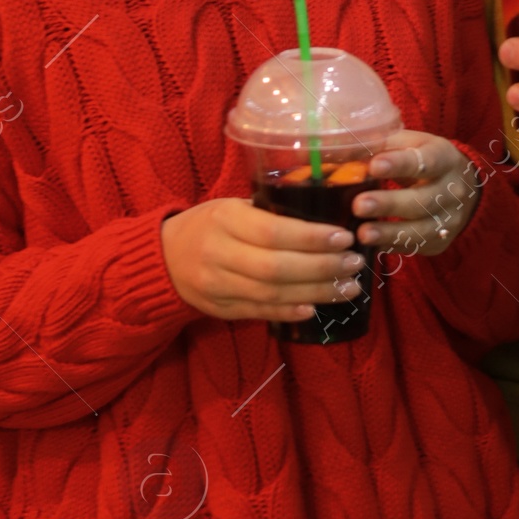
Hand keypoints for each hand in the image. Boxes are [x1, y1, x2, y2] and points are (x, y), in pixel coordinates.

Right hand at [160, 197, 362, 323]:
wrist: (163, 260)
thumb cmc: (209, 224)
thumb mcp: (232, 206)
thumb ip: (269, 212)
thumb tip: (325, 215)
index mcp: (225, 219)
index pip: (273, 232)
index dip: (311, 238)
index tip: (344, 237)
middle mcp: (219, 253)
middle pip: (276, 268)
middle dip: (321, 268)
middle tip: (354, 263)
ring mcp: (218, 286)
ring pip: (272, 293)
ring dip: (316, 292)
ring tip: (348, 287)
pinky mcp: (222, 309)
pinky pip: (260, 311)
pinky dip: (290, 310)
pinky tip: (316, 307)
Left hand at [351, 131, 478, 258]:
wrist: (462, 188)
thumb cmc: (423, 160)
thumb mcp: (410, 145)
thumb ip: (380, 146)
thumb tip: (340, 150)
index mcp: (443, 157)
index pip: (424, 161)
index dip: (399, 165)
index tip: (374, 166)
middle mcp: (452, 190)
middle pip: (423, 200)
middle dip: (389, 204)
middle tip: (359, 205)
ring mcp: (449, 219)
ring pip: (420, 230)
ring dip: (389, 233)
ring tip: (362, 233)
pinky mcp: (440, 241)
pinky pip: (415, 246)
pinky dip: (391, 246)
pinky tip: (370, 245)